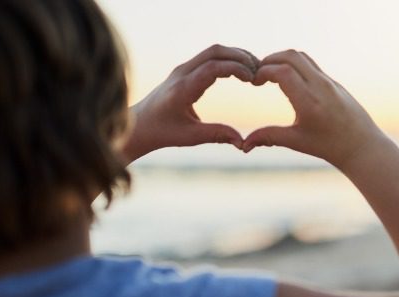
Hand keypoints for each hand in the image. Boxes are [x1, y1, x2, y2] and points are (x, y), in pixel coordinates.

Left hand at [119, 44, 258, 161]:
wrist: (138, 125)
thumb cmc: (162, 132)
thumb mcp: (190, 137)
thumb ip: (217, 135)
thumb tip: (242, 142)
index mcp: (183, 87)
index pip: (214, 67)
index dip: (236, 68)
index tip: (253, 80)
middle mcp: (182, 72)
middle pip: (215, 51)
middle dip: (240, 56)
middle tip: (260, 70)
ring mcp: (182, 69)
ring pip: (212, 51)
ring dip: (234, 55)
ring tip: (254, 70)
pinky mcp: (184, 71)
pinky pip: (208, 57)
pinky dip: (226, 59)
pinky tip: (239, 71)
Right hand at [243, 50, 388, 168]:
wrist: (361, 146)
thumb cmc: (329, 146)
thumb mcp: (296, 142)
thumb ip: (269, 137)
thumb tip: (244, 145)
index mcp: (309, 101)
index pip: (283, 72)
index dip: (264, 72)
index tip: (254, 82)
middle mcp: (320, 86)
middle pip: (291, 56)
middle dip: (270, 60)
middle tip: (258, 75)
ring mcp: (329, 81)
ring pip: (301, 56)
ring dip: (282, 59)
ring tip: (270, 75)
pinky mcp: (333, 82)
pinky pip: (310, 64)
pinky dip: (294, 65)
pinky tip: (286, 80)